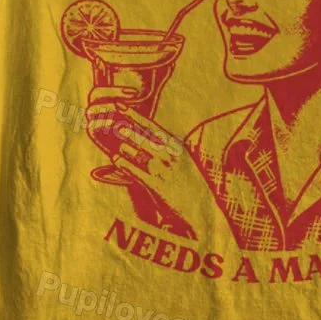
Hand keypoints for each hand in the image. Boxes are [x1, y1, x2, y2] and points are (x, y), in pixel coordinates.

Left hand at [86, 87, 208, 236]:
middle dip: (134, 130)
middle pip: (150, 141)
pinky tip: (117, 160)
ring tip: (119, 139)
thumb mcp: (187, 166)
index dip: (141, 119)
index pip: (157, 131)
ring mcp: (166, 174)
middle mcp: (173, 160)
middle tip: (118, 120)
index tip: (127, 109)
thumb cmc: (194, 188)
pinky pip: (141, 175)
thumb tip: (160, 139)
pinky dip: (129, 166)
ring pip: (146, 156)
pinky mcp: (160, 189)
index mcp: (180, 152)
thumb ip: (173, 152)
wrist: (202, 211)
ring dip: (131, 148)